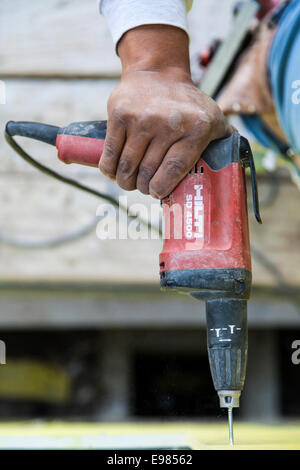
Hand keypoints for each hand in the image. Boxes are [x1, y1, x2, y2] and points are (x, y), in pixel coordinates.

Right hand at [99, 25, 230, 198]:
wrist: (157, 72)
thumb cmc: (188, 104)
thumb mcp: (213, 117)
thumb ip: (226, 141)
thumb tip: (235, 168)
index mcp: (196, 128)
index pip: (175, 169)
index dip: (162, 187)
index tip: (157, 193)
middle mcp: (169, 123)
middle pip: (148, 171)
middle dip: (143, 186)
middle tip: (144, 187)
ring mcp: (142, 119)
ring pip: (127, 166)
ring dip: (125, 181)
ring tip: (129, 182)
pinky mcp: (120, 115)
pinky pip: (110, 154)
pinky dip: (109, 169)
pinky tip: (113, 172)